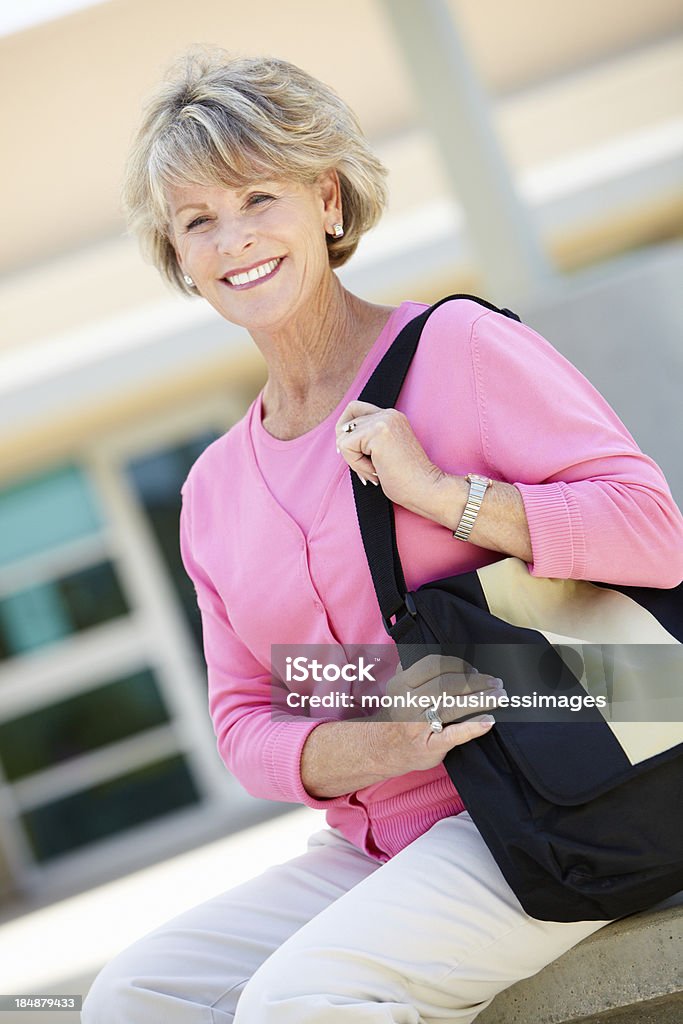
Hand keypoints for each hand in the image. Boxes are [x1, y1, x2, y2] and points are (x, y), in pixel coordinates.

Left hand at [336, 400, 447, 517]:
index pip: (354, 410)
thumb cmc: (406, 480)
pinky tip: (376, 470)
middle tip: (368, 466)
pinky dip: (356, 464)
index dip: (347, 432)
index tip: (356, 454)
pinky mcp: (378, 432)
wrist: (426, 489)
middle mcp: (388, 414)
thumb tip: (339, 441)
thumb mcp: (382, 454)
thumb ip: (366, 441)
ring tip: (376, 470)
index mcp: (391, 417)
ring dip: (354, 460)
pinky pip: (346, 447)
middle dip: (348, 450)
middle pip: (344, 423)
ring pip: (343, 437)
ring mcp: (383, 420)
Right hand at [365, 654, 503, 775]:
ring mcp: (418, 725)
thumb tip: (441, 655)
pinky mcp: (428, 746)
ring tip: (500, 697)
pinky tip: (488, 721)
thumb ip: (414, 670)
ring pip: (452, 707)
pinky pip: (452, 735)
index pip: (432, 666)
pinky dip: (472, 727)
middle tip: (496, 683)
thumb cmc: (397, 714)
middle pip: (446, 685)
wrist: (381, 748)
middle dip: (475, 682)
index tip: (474, 670)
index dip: (458, 665)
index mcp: (401, 684)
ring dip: (480, 700)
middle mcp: (408, 703)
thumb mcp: (397, 688)